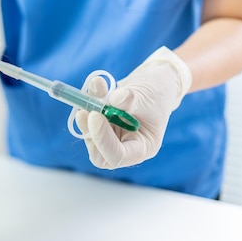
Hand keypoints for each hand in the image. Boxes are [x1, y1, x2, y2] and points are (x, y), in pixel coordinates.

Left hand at [75, 47, 191, 168]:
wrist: (154, 83)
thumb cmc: (156, 93)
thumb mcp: (147, 95)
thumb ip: (130, 99)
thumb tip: (114, 100)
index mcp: (142, 148)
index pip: (118, 156)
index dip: (102, 140)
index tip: (95, 116)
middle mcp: (125, 147)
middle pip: (98, 153)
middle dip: (89, 132)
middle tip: (85, 111)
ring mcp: (111, 138)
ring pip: (90, 135)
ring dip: (87, 114)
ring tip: (98, 88)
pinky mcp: (101, 126)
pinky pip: (88, 120)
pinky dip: (88, 102)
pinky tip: (97, 84)